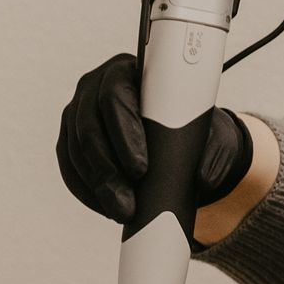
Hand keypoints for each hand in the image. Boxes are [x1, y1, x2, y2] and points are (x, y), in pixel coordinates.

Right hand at [55, 53, 253, 223]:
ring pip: (76, 152)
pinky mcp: (70, 141)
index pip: (114, 95)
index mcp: (128, 71)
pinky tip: (105, 208)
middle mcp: (94, 87)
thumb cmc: (193, 127)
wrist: (179, 137)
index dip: (124, 133)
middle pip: (89, 128)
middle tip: (128, 206)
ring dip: (97, 187)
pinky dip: (87, 192)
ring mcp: (77, 114)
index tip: (142, 169)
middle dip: (107, 172)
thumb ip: (213, 149)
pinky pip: (70, 169)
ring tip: (120, 213)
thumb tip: (201, 175)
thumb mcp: (211, 133)